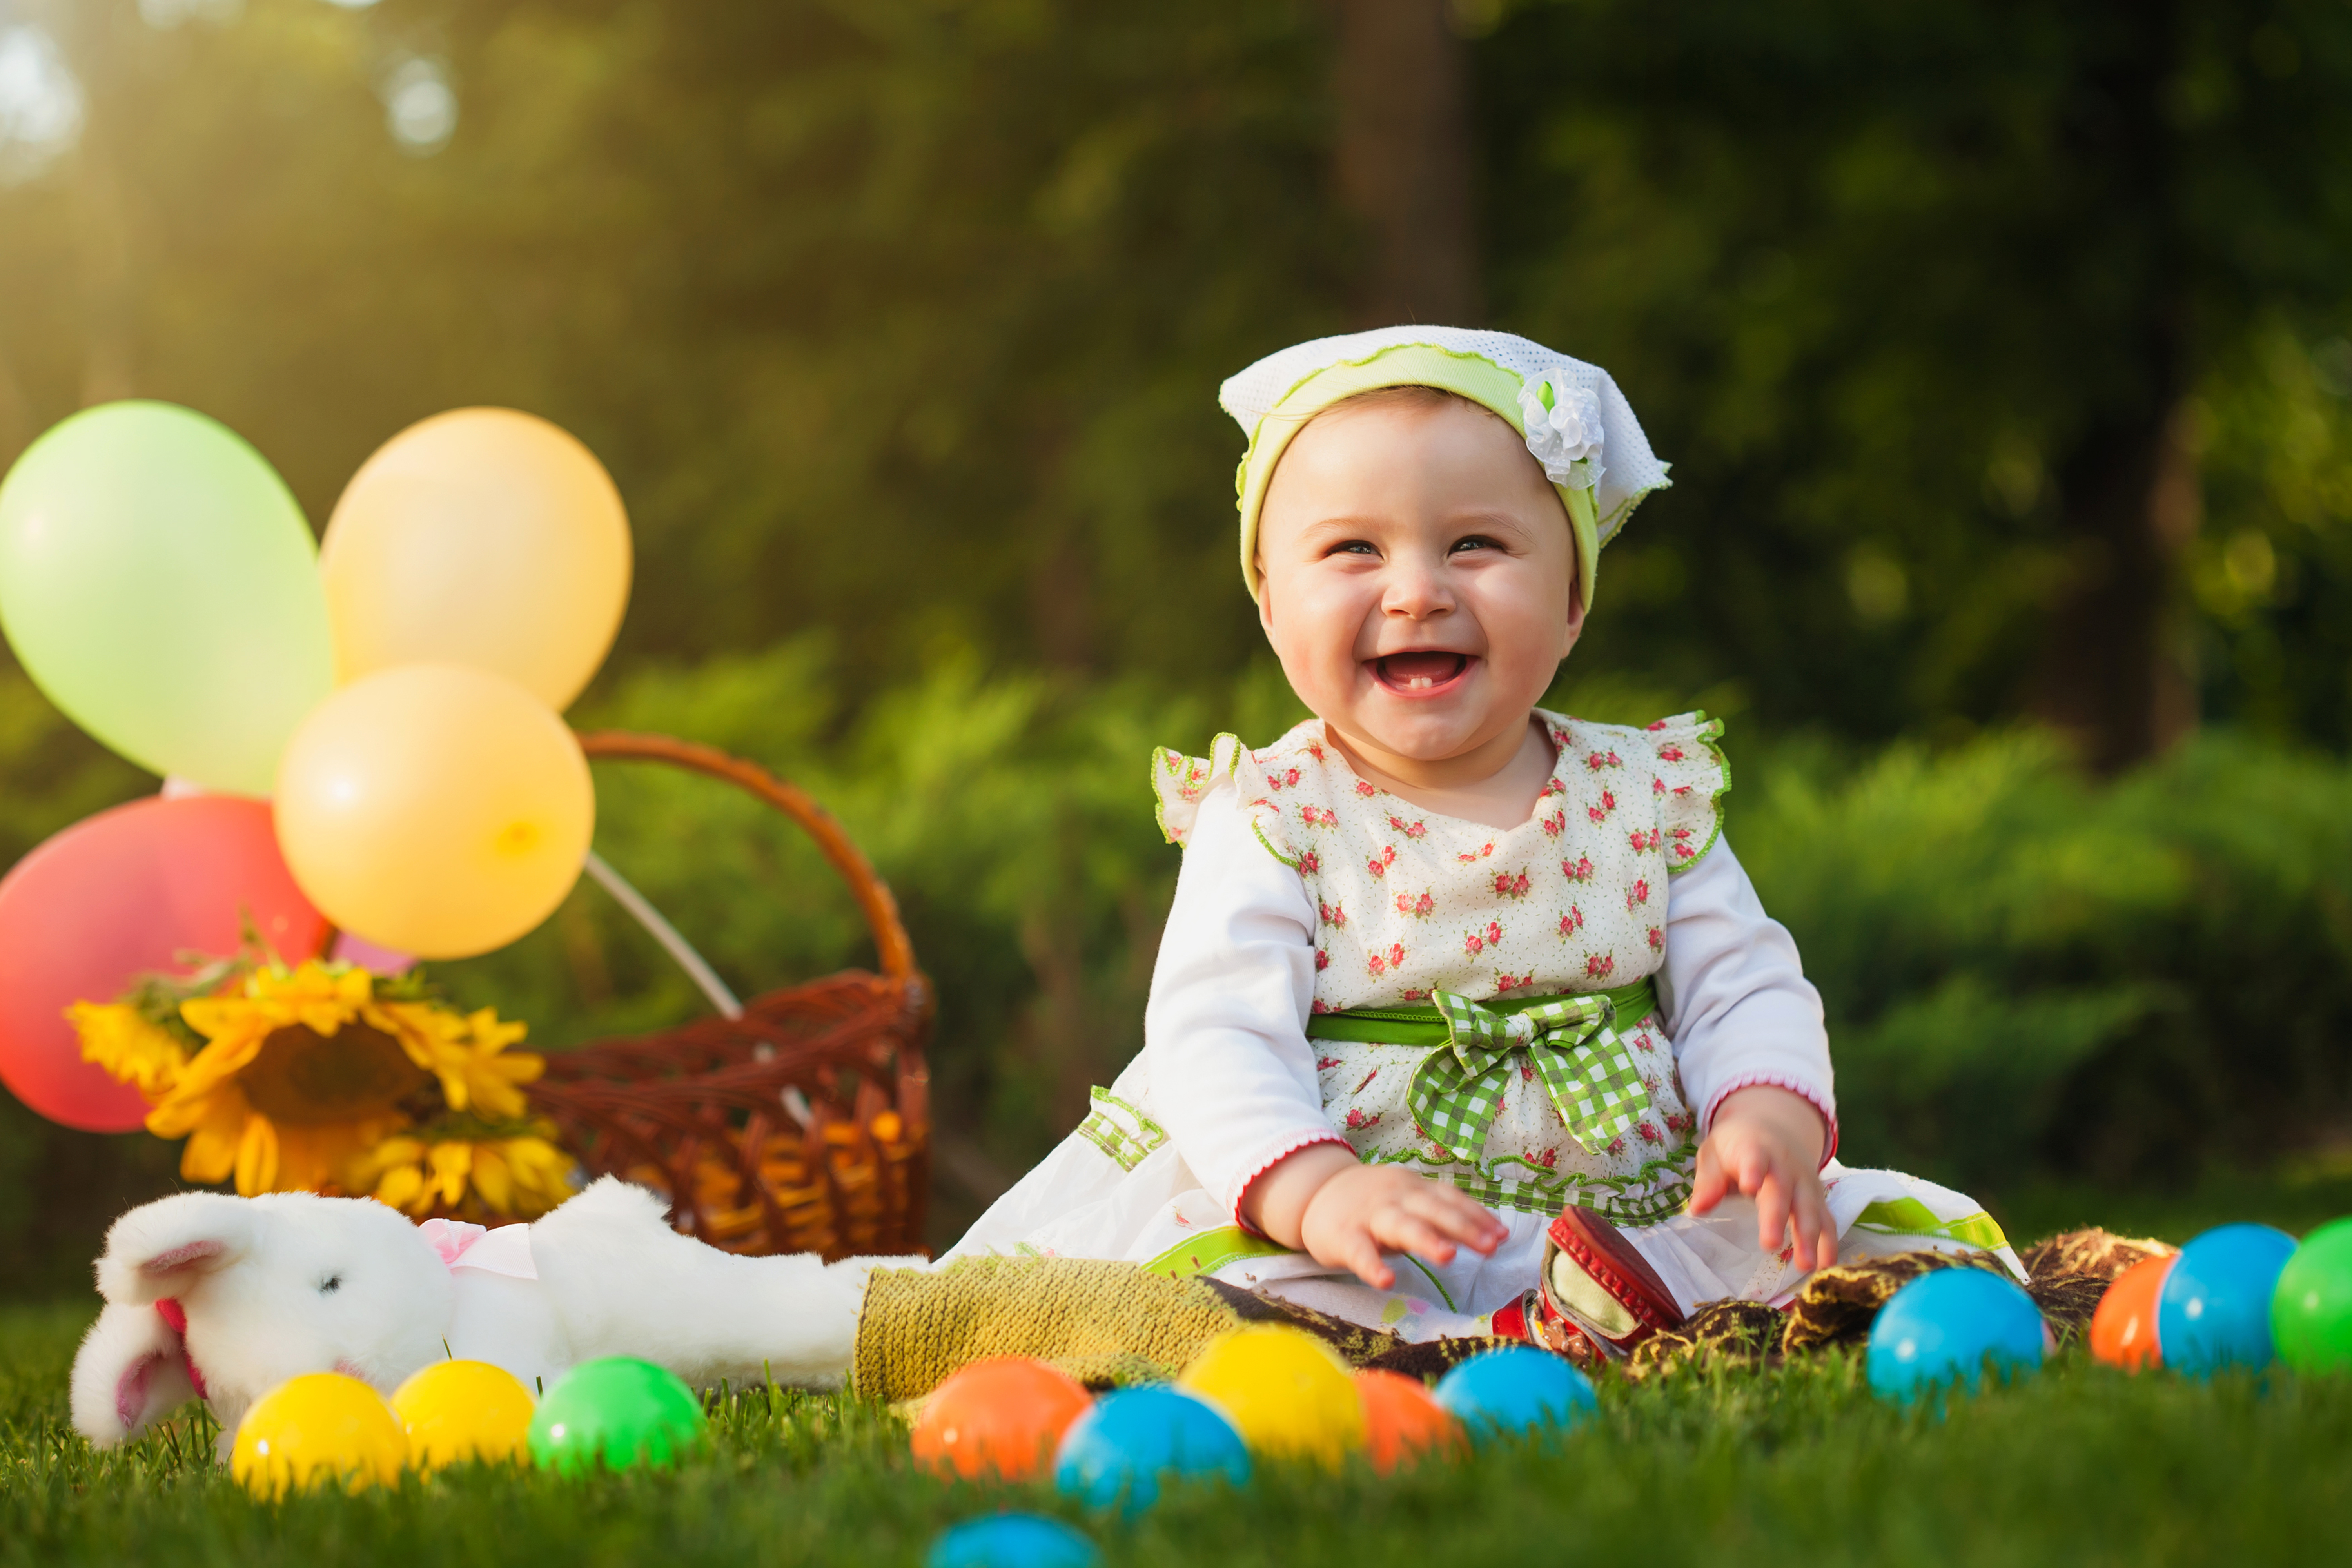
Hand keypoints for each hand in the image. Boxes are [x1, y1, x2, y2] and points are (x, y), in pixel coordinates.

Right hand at [1239, 1143, 1506, 1290]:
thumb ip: (1444, 1215)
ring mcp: (1369, 1215)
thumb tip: (1494, 1235)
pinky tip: (1386, 1280)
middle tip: (1491, 1246)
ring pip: (1401, 1225)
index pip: (1451, 1199)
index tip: (1503, 1236)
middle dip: (1463, 1226)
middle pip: (1433, 1209)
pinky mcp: (1344, 1236)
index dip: (1477, 1216)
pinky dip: (1372, 1265)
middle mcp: (1396, 1198)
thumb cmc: (1376, 1204)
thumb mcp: (1410, 1201)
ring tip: (1449, 1256)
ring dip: (1425, 1239)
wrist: (1317, 1192)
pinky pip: (1359, 1252)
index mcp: (1415, 1189)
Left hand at [1687, 1085, 1836, 1271]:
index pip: (1754, 1158)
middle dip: (1777, 1218)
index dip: (1753, 1170)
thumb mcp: (1715, 1153)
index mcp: (1755, 1149)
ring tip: (1804, 1266)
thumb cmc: (1736, 1146)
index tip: (1749, 1185)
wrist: (1774, 1126)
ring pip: (1809, 1209)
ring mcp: (1805, 1182)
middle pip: (1781, 1191)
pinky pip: (1827, 1219)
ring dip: (1808, 1237)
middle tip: (1769, 1245)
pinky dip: (1829, 1242)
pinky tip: (1826, 1266)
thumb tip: (1698, 1209)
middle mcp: (1785, 1166)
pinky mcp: (1818, 1198)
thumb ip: (1709, 1180)